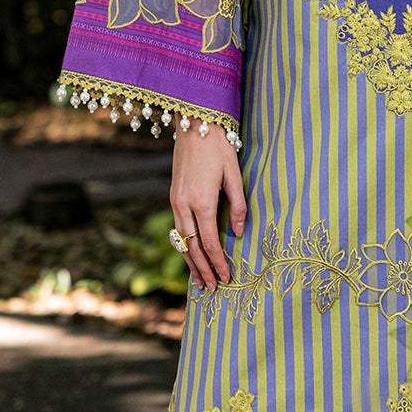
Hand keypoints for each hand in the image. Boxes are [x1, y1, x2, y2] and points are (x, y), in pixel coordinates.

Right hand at [169, 128, 245, 291]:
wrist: (195, 124)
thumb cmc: (219, 147)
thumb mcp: (234, 175)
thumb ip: (238, 206)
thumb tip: (239, 233)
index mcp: (202, 201)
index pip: (210, 242)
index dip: (218, 262)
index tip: (226, 278)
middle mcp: (184, 205)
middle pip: (191, 247)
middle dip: (203, 269)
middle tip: (213, 288)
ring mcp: (175, 201)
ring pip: (181, 240)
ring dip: (190, 262)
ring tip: (199, 280)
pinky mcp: (173, 196)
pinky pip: (178, 228)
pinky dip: (184, 246)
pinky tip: (190, 255)